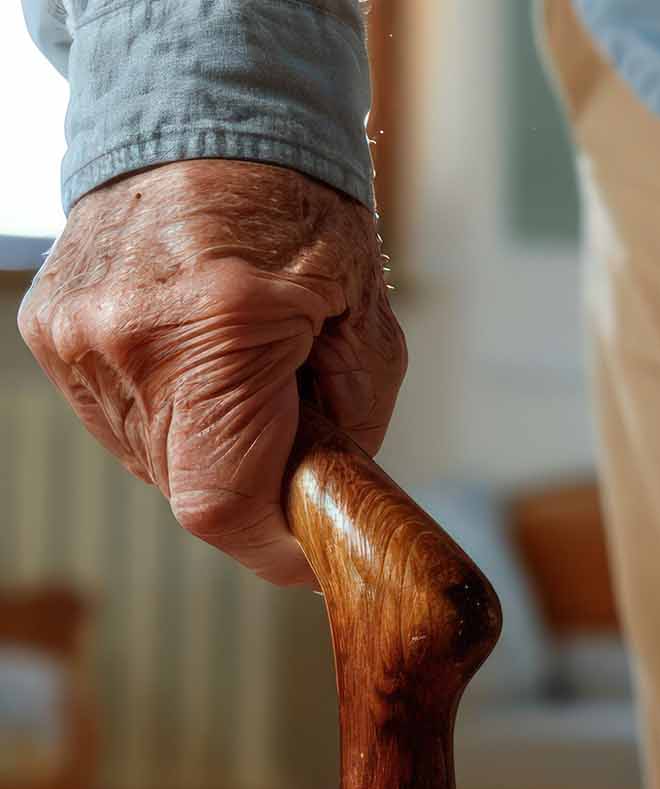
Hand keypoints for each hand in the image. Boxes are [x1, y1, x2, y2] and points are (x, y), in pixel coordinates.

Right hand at [16, 160, 404, 585]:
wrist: (210, 124)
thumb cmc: (303, 217)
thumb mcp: (367, 328)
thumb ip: (351, 432)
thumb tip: (329, 511)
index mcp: (218, 330)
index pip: (221, 504)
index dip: (271, 546)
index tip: (311, 552)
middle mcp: (129, 336)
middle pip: (191, 486)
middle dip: (255, 484)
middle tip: (297, 439)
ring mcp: (77, 335)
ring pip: (152, 460)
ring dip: (210, 448)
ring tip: (248, 380)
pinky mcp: (51, 331)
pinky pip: (119, 418)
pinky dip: (170, 414)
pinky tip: (200, 362)